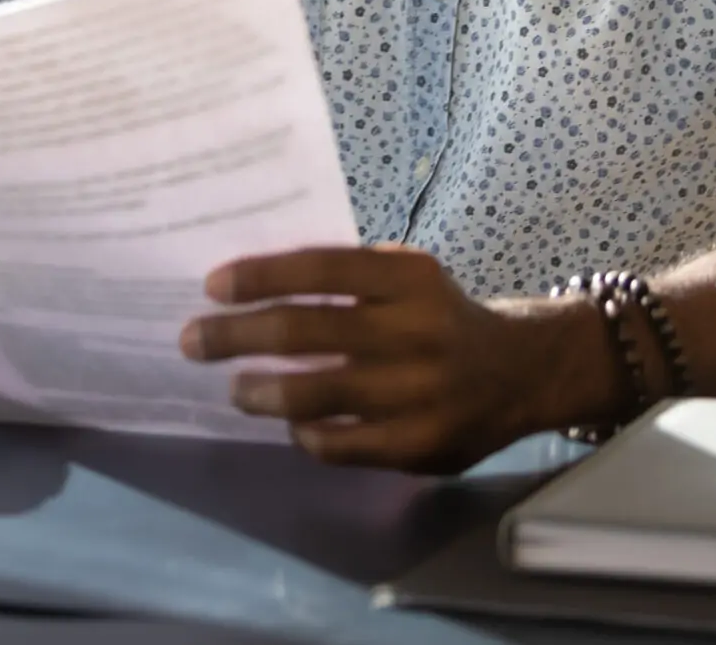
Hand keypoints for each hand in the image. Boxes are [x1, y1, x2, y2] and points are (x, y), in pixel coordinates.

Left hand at [179, 244, 588, 472]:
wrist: (522, 371)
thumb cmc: (439, 315)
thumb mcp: (406, 276)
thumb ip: (346, 278)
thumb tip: (250, 287)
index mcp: (409, 277)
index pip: (320, 269)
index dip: (260, 276)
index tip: (211, 286)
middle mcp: (416, 331)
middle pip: (306, 332)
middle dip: (237, 336)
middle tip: (193, 339)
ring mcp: (420, 392)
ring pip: (317, 395)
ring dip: (261, 391)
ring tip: (234, 389)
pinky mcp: (422, 445)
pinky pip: (342, 444)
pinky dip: (306, 433)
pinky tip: (290, 422)